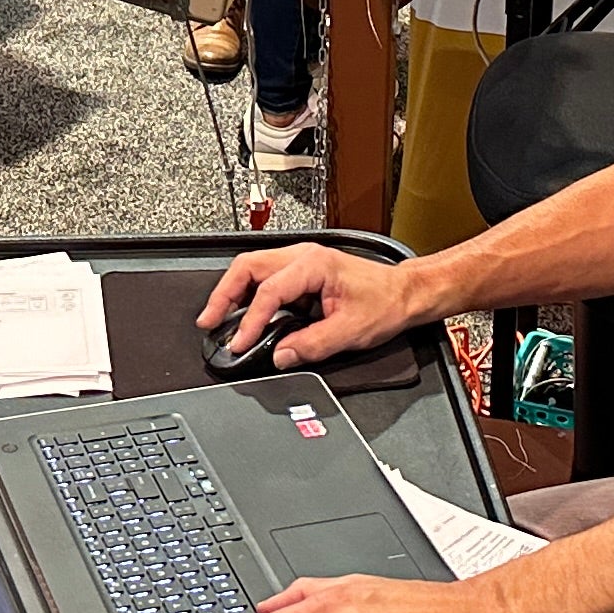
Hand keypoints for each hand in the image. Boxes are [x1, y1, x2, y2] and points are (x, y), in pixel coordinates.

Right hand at [196, 242, 417, 370]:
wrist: (404, 293)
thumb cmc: (385, 303)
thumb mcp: (350, 331)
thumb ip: (312, 345)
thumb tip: (280, 356)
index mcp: (314, 265)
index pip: (269, 291)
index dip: (251, 320)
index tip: (240, 343)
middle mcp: (302, 256)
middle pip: (248, 266)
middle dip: (224, 294)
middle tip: (209, 321)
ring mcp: (300, 261)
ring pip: (252, 268)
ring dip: (232, 292)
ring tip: (218, 318)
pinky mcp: (300, 272)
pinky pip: (264, 277)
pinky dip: (247, 294)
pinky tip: (242, 313)